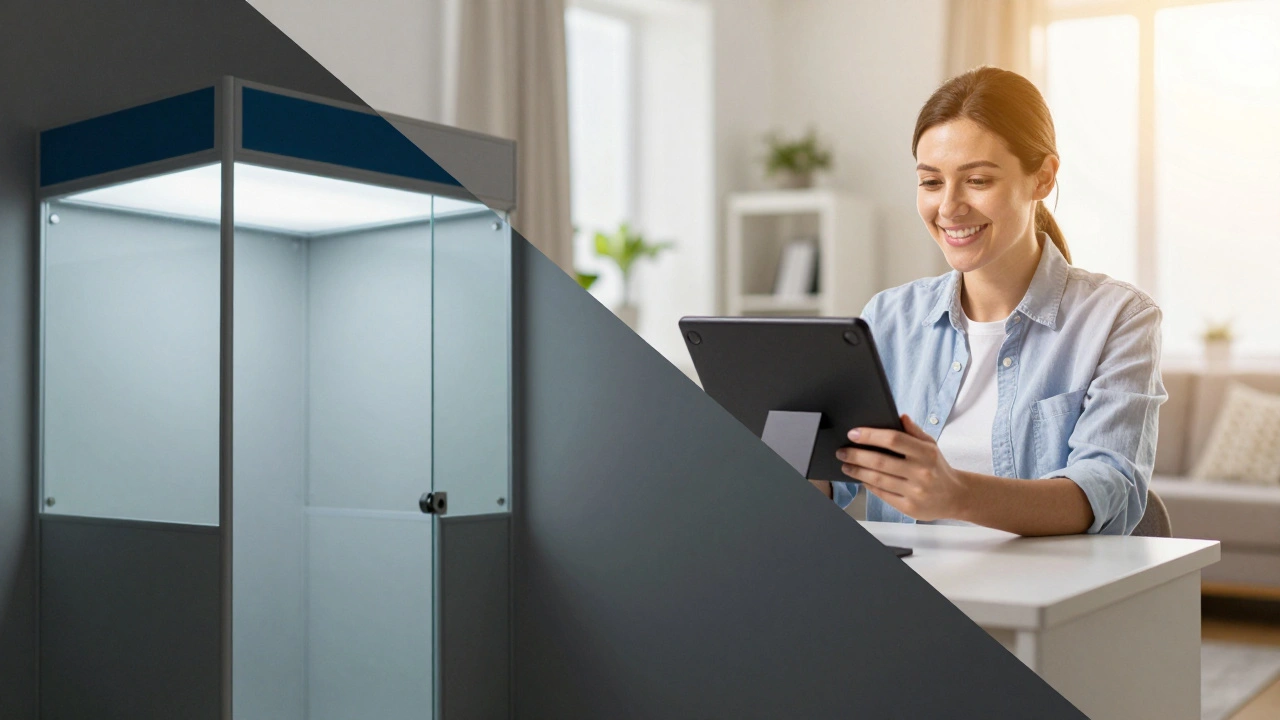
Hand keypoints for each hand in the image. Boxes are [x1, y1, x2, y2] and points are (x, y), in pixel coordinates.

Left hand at [837, 414, 970, 521]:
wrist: (955, 496)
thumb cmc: (938, 467)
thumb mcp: (931, 445)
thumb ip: (914, 431)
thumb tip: (900, 416)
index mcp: (926, 453)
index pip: (894, 439)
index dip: (871, 435)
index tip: (853, 434)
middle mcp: (921, 472)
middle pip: (880, 461)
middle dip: (856, 455)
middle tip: (842, 451)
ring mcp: (915, 491)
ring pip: (878, 479)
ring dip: (857, 471)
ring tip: (846, 465)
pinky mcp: (910, 508)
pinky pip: (882, 494)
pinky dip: (868, 485)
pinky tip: (861, 478)